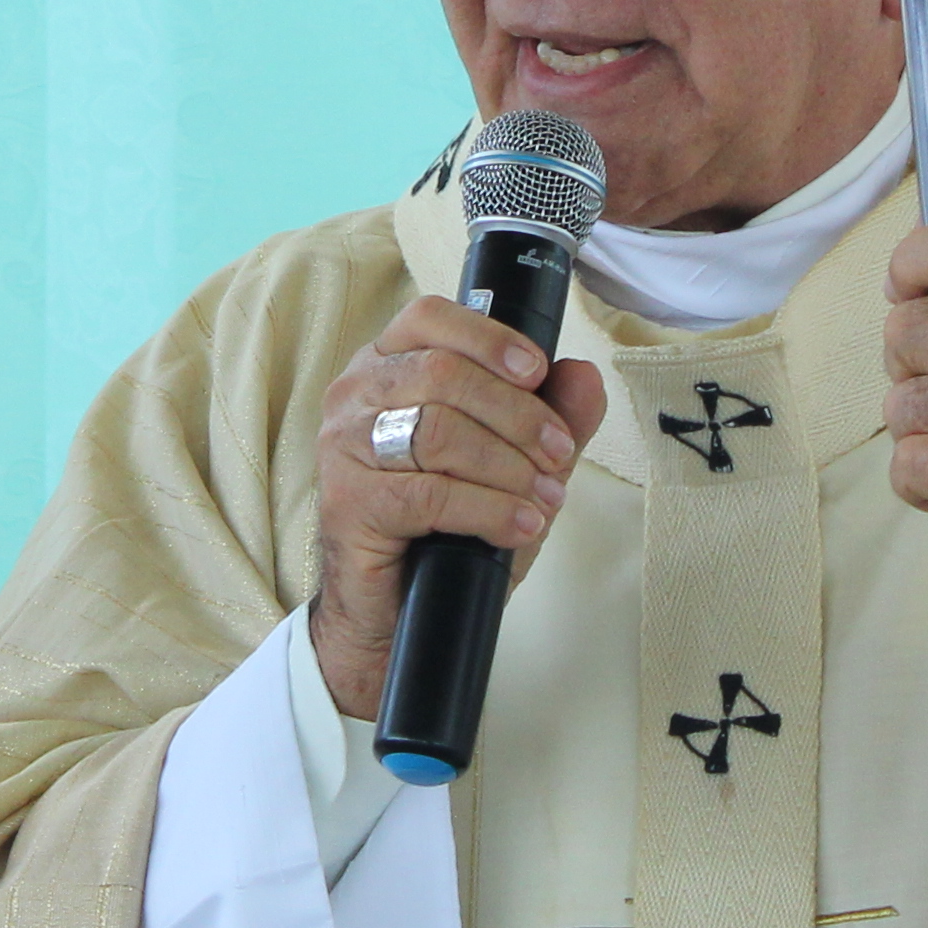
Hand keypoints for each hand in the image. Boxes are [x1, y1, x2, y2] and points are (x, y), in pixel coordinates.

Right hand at [308, 295, 612, 719]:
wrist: (396, 610)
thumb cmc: (447, 527)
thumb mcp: (513, 464)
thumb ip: (551, 416)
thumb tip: (584, 375)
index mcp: (388, 365)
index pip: (430, 317)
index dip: (490, 339)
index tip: (537, 373)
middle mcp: (356, 395)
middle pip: (444, 374)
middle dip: (518, 415)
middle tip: (558, 455)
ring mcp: (343, 447)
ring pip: (438, 430)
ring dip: (508, 466)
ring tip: (544, 498)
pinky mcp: (348, 502)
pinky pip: (430, 493)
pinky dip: (489, 510)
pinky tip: (520, 525)